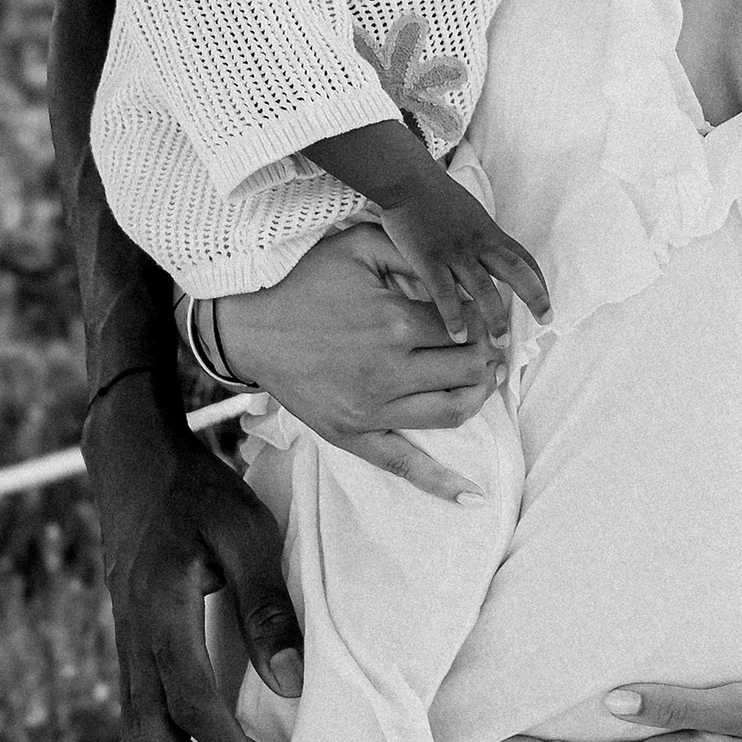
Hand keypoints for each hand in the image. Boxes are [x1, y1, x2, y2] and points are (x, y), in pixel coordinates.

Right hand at [84, 374, 298, 741]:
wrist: (134, 462)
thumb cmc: (198, 491)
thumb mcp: (246, 531)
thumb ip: (266, 605)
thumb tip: (291, 685)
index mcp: (161, 612)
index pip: (192, 707)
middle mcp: (133, 639)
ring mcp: (124, 645)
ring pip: (137, 739)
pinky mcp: (128, 645)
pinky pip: (139, 717)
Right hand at [215, 229, 507, 501]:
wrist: (248, 326)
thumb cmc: (305, 280)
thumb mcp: (359, 245)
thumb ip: (412, 252)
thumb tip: (458, 272)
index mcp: (396, 323)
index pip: (468, 327)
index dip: (486, 320)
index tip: (488, 314)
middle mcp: (389, 371)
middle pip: (468, 369)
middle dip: (489, 356)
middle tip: (492, 345)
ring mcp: (371, 409)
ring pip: (452, 412)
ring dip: (480, 396)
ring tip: (485, 380)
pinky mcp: (352, 434)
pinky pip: (403, 464)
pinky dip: (442, 483)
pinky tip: (473, 496)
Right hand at [375, 168, 551, 345]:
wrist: (407, 179)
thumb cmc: (434, 196)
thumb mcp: (468, 215)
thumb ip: (479, 238)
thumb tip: (486, 261)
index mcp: (489, 232)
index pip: (523, 259)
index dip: (539, 281)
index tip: (545, 303)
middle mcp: (478, 243)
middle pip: (516, 271)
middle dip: (534, 296)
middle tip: (545, 321)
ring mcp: (455, 251)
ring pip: (484, 288)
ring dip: (495, 317)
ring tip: (500, 344)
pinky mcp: (429, 258)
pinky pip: (445, 292)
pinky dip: (454, 316)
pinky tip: (459, 336)